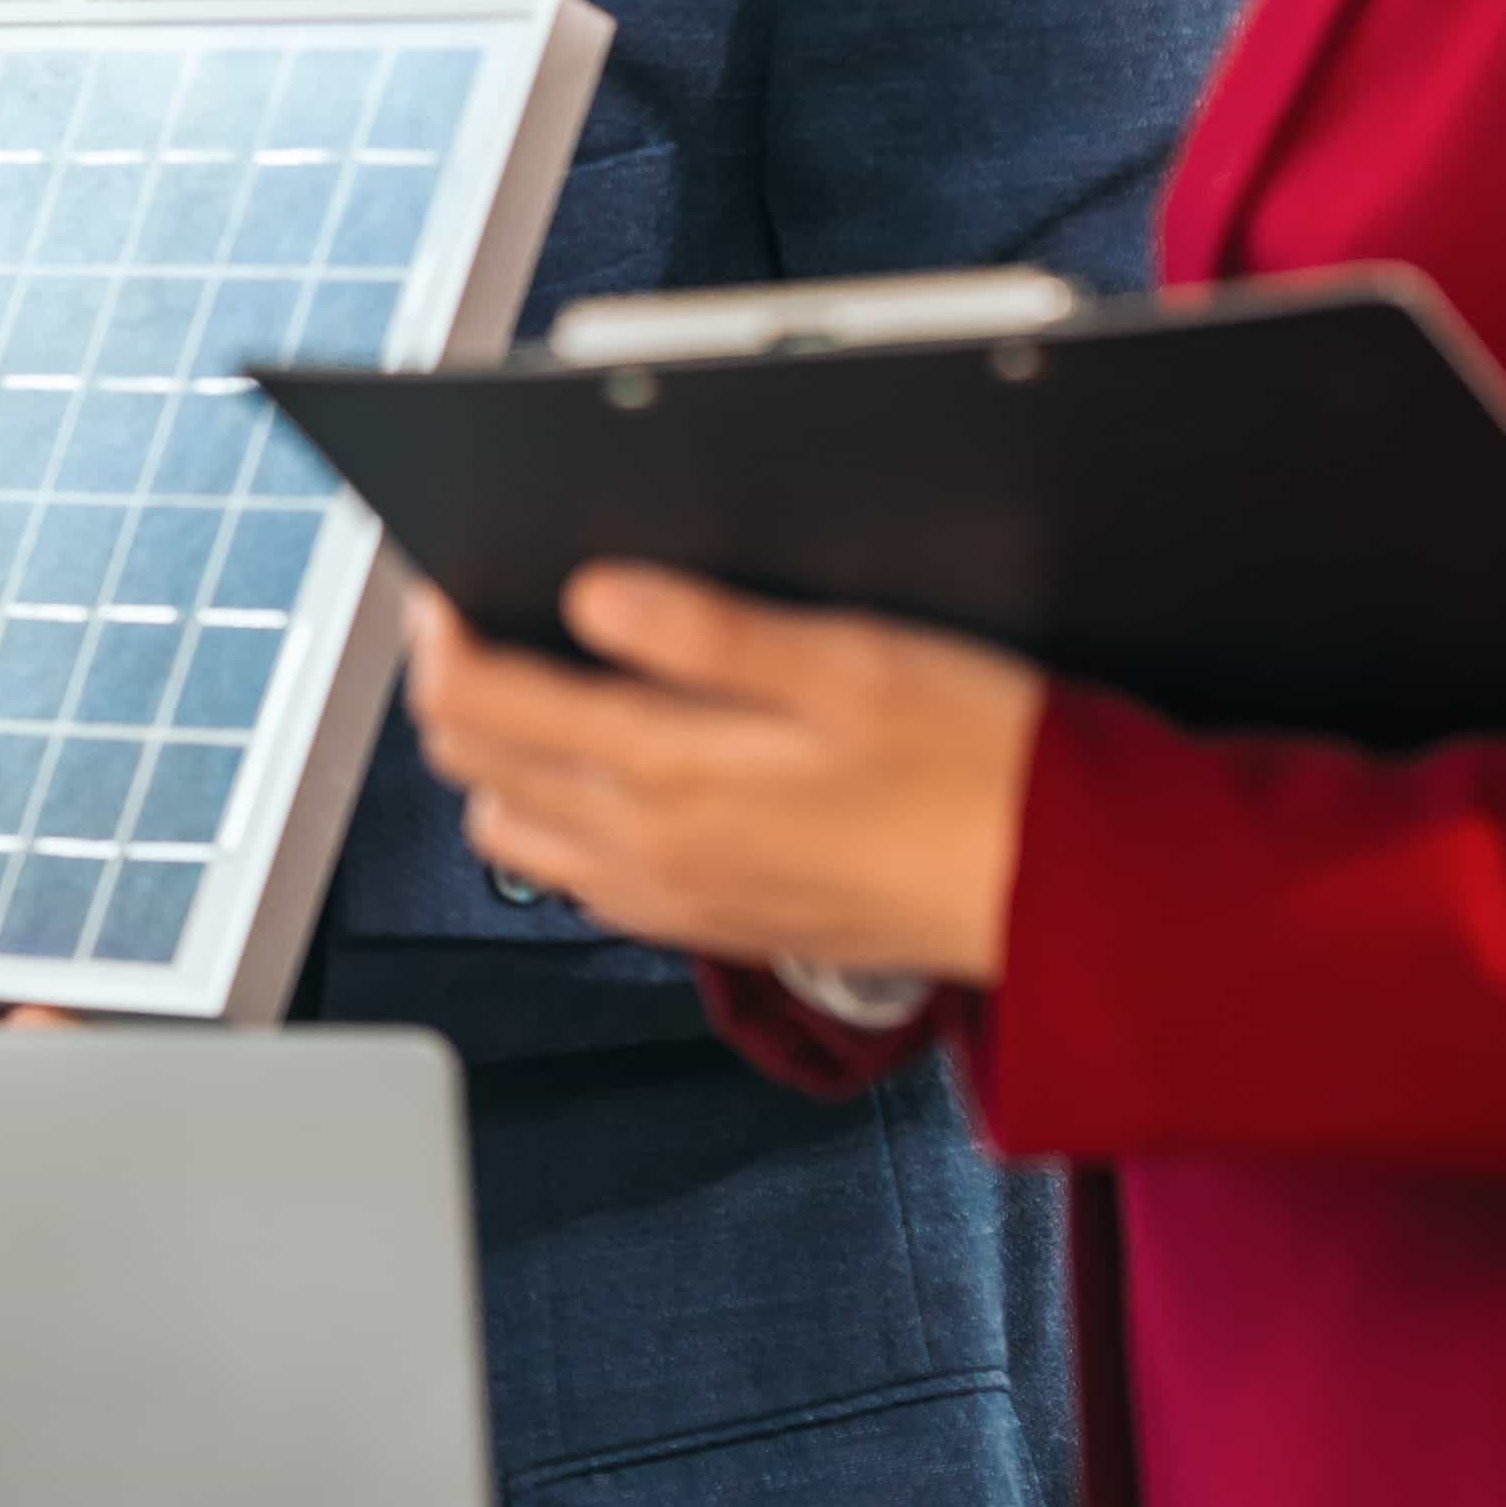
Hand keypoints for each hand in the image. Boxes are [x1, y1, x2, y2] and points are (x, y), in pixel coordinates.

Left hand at [399, 567, 1040, 981]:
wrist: (1062, 890)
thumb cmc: (981, 768)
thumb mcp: (851, 662)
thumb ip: (708, 632)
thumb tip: (594, 595)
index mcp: (668, 773)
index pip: (480, 704)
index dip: (443, 631)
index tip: (447, 581)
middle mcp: (647, 850)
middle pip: (475, 766)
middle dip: (456, 686)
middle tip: (478, 620)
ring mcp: (672, 897)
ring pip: (516, 830)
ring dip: (500, 759)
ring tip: (539, 691)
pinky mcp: (710, 924)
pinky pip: (583, 877)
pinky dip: (560, 818)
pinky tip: (612, 773)